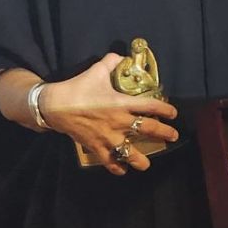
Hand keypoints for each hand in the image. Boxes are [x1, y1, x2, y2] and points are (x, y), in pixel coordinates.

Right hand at [40, 53, 178, 175]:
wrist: (54, 105)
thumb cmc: (78, 87)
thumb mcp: (97, 70)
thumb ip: (112, 62)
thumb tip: (122, 57)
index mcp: (121, 103)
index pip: (150, 106)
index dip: (165, 110)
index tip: (173, 113)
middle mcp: (118, 122)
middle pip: (147, 129)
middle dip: (163, 133)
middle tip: (173, 136)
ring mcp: (107, 136)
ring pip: (129, 152)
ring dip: (140, 160)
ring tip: (146, 165)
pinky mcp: (95, 146)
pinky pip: (108, 160)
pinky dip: (115, 167)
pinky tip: (121, 171)